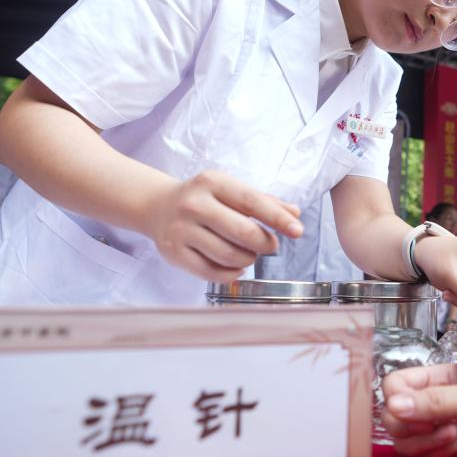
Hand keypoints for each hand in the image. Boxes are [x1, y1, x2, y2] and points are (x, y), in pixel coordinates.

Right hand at [143, 170, 302, 280]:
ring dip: (249, 259)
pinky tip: (236, 266)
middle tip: (271, 245)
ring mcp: (181, 230)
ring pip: (229, 256)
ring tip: (249, 253)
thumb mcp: (231, 190)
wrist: (158, 206)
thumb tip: (294, 214)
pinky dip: (232, 273)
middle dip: (265, 243)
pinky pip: (212, 272)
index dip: (278, 218)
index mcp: (213, 183)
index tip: (297, 231)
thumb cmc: (205, 198)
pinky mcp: (173, 253)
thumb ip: (264, 202)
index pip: (253, 201)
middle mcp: (194, 204)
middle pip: (243, 232)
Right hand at [382, 364, 456, 456]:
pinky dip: (444, 454)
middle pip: (396, 419)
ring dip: (430, 442)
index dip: (395, 401)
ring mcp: (446, 428)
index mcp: (440, 377)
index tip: (415, 410)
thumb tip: (393, 407)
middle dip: (413, 427)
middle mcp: (438, 402)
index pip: (395, 387)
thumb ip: (436, 402)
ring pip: (410, 442)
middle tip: (443, 425)